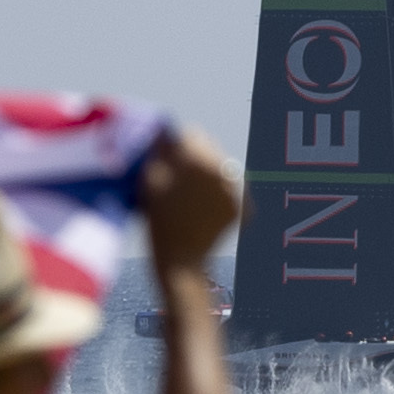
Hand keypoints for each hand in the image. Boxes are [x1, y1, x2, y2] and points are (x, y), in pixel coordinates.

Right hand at [141, 131, 240, 275]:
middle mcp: (224, 171)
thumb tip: (164, 132)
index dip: (176, 144)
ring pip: (222, 168)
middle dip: (194, 157)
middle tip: (178, 174)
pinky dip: (219, 192)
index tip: (167, 156)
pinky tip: (203, 205)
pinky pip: (231, 189)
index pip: (190, 134)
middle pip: (209, 150)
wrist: (181, 261)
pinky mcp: (244, 207)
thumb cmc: (158, 221)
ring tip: (191, 192)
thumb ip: (159, 151)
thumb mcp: (149, 181)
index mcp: (199, 161)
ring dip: (208, 174)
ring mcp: (237, 190)